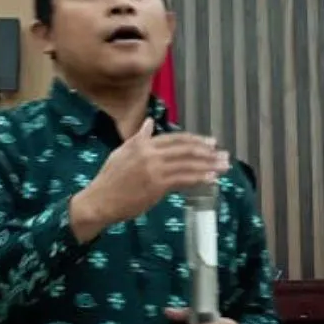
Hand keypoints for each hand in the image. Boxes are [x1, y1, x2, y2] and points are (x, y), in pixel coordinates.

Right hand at [70, 118, 228, 242]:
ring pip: (188, 164)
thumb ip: (139, 138)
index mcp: (142, 143)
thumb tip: (149, 122)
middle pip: (185, 149)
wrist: (99, 200)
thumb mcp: (121, 152)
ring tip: (224, 166)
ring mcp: (154, 169)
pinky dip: (199, 178)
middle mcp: (150, 152)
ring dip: (209, 165)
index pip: (175, 138)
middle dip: (207, 152)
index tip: (210, 142)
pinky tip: (211, 178)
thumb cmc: (109, 179)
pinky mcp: (157, 185)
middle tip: (223, 154)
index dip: (195, 140)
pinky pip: (183, 179)